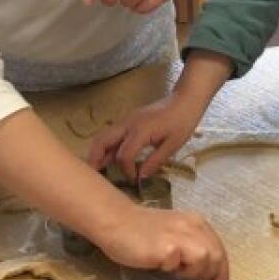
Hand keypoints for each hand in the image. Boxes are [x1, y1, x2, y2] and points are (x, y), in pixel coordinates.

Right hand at [89, 92, 205, 179]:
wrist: (185, 100)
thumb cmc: (182, 122)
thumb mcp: (173, 145)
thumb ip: (155, 161)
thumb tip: (140, 177)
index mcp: (140, 131)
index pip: (123, 155)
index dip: (125, 170)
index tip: (134, 179)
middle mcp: (127, 124)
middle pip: (102, 141)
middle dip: (95, 159)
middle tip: (93, 176)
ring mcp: (125, 120)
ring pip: (103, 136)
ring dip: (98, 152)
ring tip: (98, 170)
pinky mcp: (127, 120)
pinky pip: (110, 134)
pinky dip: (106, 146)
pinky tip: (110, 159)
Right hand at [92, 201, 229, 279]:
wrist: (116, 221)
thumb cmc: (142, 231)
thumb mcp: (174, 233)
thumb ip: (190, 246)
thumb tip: (204, 271)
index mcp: (196, 223)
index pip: (219, 249)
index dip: (222, 270)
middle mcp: (192, 226)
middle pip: (216, 255)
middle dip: (210, 274)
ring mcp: (180, 235)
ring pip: (205, 258)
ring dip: (193, 271)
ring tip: (174, 271)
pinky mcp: (167, 247)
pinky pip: (179, 264)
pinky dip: (173, 269)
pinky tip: (160, 265)